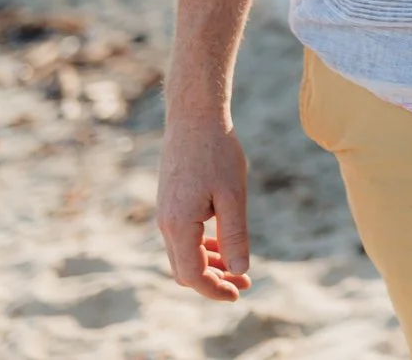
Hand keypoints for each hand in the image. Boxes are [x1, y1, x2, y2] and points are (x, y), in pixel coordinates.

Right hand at [156, 114, 252, 299]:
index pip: (192, 275)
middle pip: (185, 270)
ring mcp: (165, 213)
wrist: (194, 117)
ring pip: (184, 254)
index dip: (215, 289)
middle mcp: (165, 223)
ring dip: (210, 265)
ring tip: (240, 269)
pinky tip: (225, 245)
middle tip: (245, 283)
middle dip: (214, 281)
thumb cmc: (217, 151)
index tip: (239, 294)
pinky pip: (184, 237)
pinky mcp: (171, 203)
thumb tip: (239, 270)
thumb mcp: (233, 195)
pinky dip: (203, 247)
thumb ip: (235, 235)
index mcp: (178, 225)